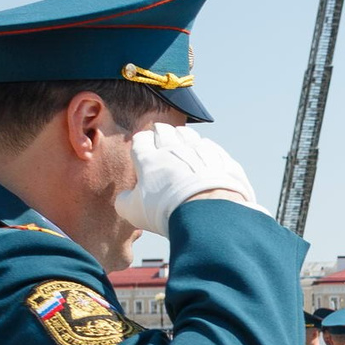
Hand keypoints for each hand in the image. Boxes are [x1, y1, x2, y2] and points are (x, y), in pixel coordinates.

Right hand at [114, 122, 255, 236]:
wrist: (207, 213)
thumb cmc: (167, 212)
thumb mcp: (134, 212)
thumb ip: (124, 202)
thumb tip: (124, 198)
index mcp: (149, 159)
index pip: (141, 140)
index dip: (142, 142)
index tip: (143, 147)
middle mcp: (174, 149)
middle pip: (164, 131)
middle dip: (160, 132)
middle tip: (160, 137)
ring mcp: (200, 151)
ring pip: (188, 134)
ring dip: (183, 136)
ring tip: (182, 142)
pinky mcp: (220, 159)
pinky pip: (211, 146)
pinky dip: (206, 148)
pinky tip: (205, 155)